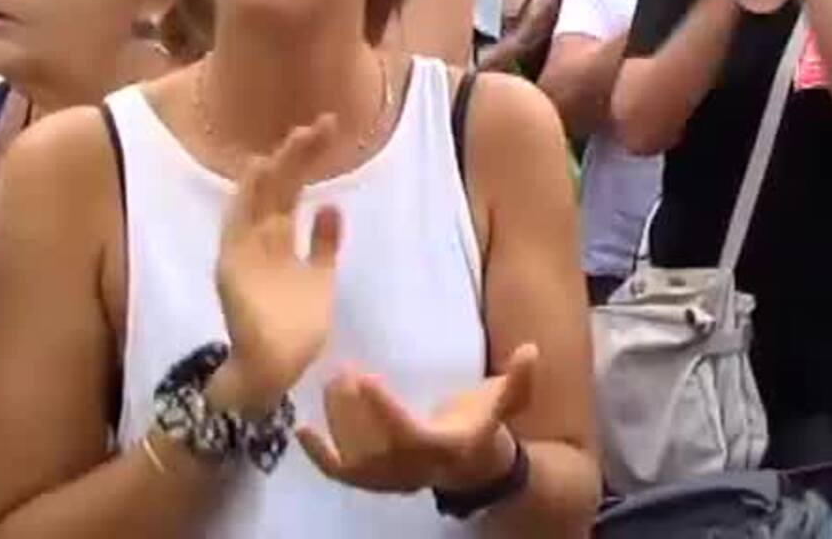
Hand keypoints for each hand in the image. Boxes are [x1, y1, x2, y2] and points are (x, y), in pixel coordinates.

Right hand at [214, 116, 343, 413]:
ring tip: (296, 139)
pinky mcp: (232, 266)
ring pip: (257, 198)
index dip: (306, 160)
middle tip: (322, 124)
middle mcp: (259, 240)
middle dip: (297, 155)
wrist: (276, 369)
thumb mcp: (320, 277)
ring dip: (275, 168)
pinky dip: (244, 198)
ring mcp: (244, 251)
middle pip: (278, 187)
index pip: (292, 190)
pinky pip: (235, 226)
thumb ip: (323, 245)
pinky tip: (257, 171)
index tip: (328, 130)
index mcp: (279, 241)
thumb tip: (331, 208)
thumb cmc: (297, 328)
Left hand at [298, 343, 538, 493]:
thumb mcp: (506, 402)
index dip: (384, 410)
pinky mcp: (373, 481)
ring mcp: (391, 479)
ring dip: (337, 421)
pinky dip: (319, 456)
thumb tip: (532, 349)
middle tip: (340, 370)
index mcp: (445, 447)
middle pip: (374, 446)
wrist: (475, 471)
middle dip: (353, 410)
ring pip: (354, 458)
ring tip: (330, 381)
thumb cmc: (486, 426)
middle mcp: (415, 470)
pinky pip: (342, 474)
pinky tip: (300, 429)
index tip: (365, 378)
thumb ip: (519, 379)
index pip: (408, 433)